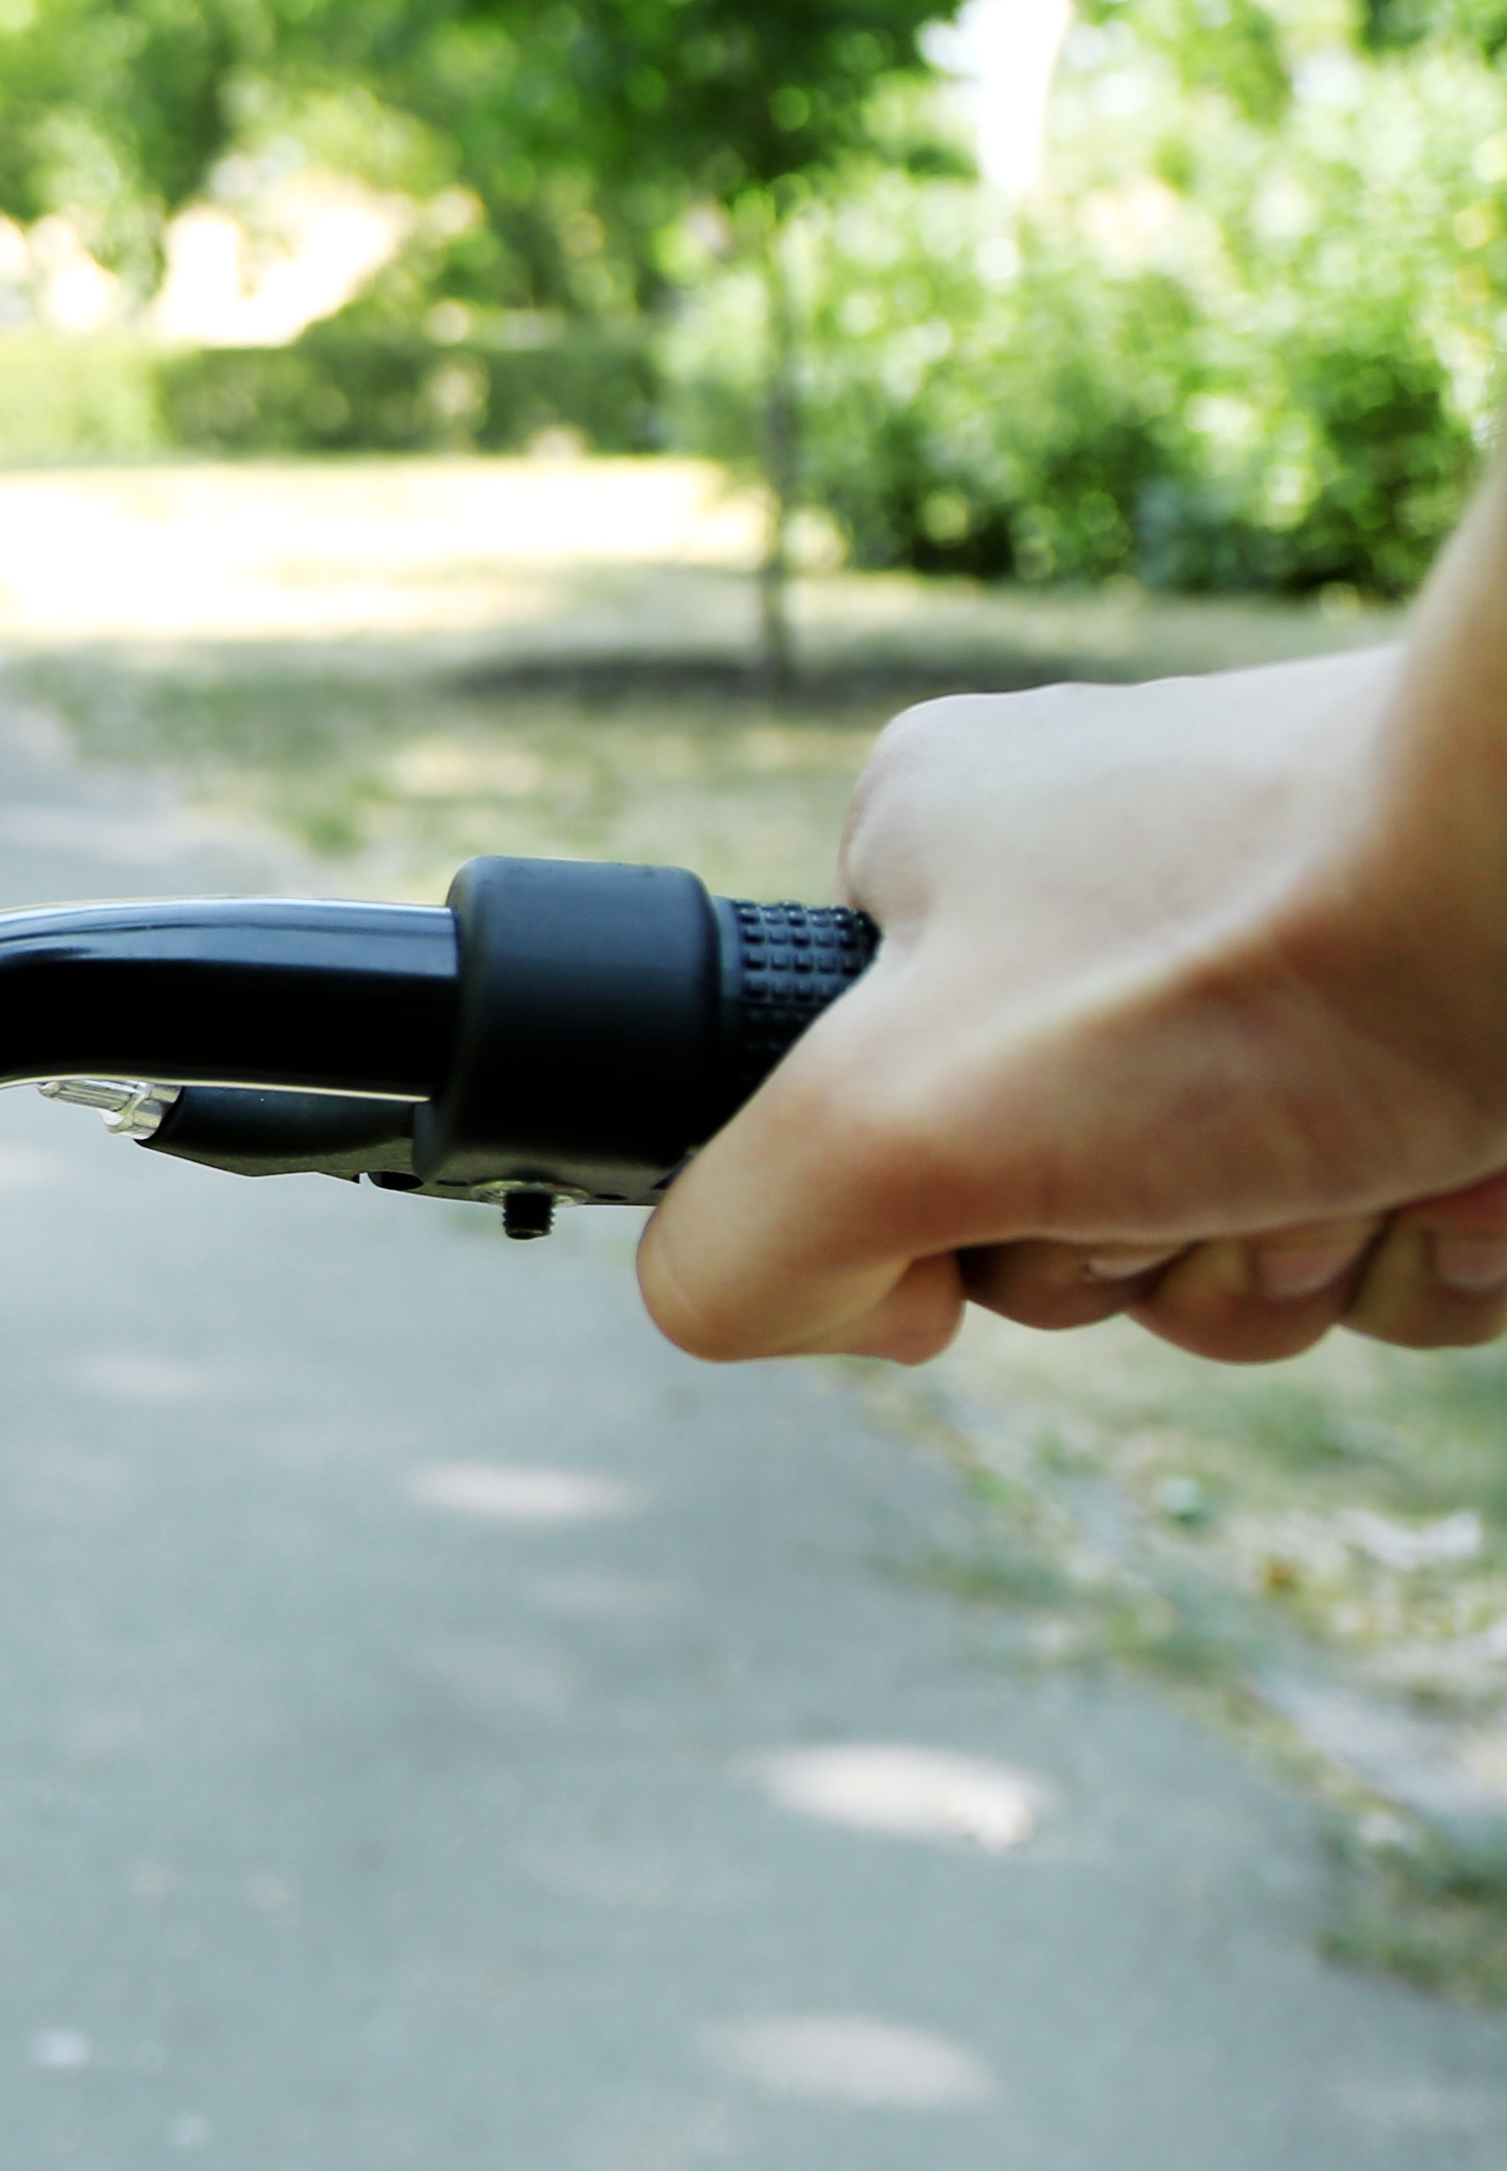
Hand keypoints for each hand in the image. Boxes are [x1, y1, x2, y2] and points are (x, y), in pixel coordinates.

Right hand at [639, 644, 1506, 1363]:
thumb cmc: (1245, 961)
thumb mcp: (883, 1119)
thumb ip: (737, 1247)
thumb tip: (855, 1311)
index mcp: (935, 859)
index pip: (854, 1126)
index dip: (941, 1219)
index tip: (1020, 1189)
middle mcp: (1104, 894)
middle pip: (1057, 1215)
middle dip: (1145, 1252)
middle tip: (1210, 1168)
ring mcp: (1287, 962)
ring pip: (1234, 1242)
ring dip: (1299, 1260)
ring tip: (1363, 1150)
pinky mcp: (1444, 1035)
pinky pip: (1392, 1235)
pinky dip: (1431, 1247)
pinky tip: (1464, 1160)